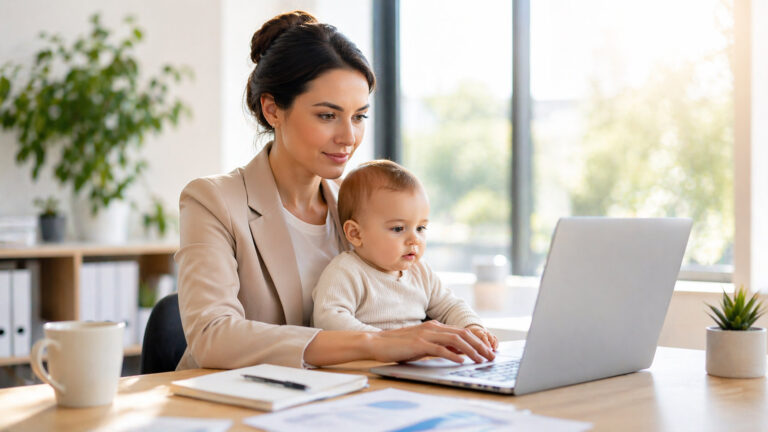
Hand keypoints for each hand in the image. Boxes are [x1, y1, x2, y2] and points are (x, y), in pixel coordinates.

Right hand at [367, 320, 495, 363]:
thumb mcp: (424, 344)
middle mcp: (433, 327)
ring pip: (455, 340)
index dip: (478, 341)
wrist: (378, 342)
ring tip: (481, 360)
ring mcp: (426, 334)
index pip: (462, 332)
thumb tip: (460, 353)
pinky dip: (452, 355)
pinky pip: (439, 349)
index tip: (488, 351)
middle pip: (463, 334)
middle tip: (491, 357)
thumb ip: (441, 346)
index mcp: (436, 326)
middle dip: (480, 346)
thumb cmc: (400, 345)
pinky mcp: (418, 344)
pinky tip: (461, 361)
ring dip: (471, 350)